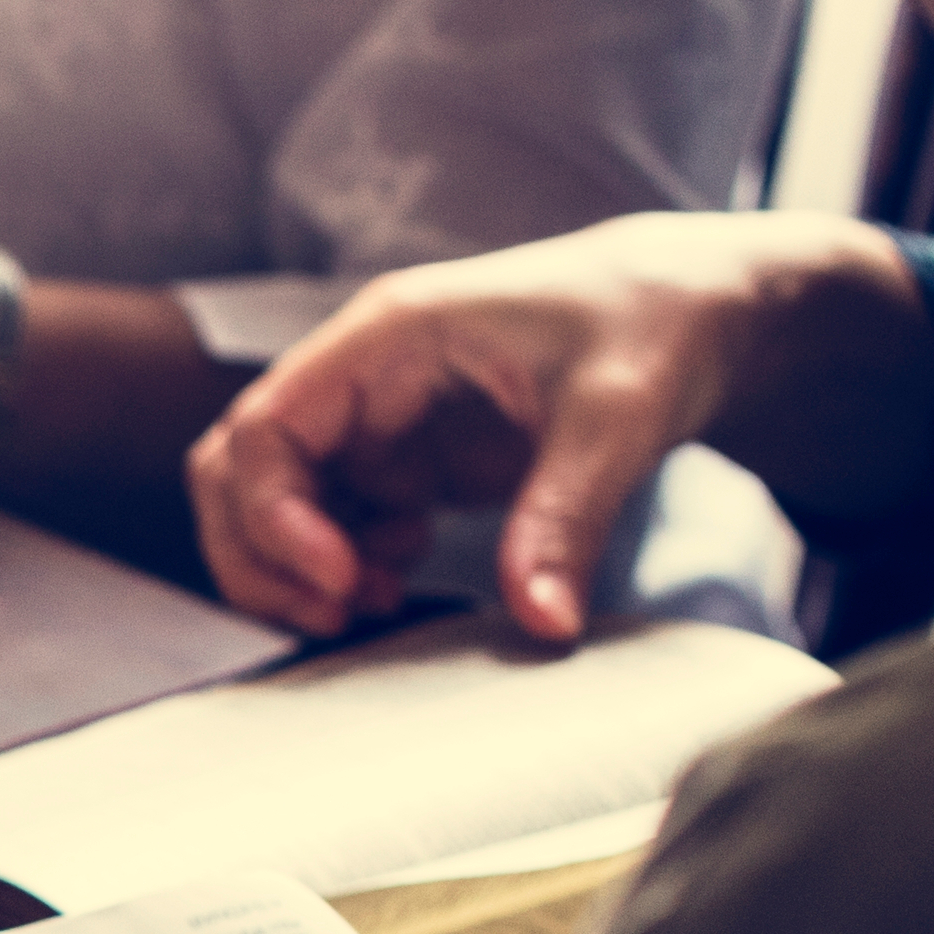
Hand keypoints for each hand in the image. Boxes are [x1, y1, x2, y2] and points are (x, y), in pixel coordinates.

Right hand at [186, 214, 932, 642]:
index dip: (274, 516)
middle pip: (235, 473)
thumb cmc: (656, 326)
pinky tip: (401, 580)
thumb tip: (539, 622)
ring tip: (372, 604)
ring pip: (267, 507)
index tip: (341, 580)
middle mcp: (358, 378)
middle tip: (337, 614)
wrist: (699, 311)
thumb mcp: (620, 416)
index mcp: (387, 337)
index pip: (263, 429)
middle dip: (261, 556)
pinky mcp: (399, 461)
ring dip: (294, 571)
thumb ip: (568, 516)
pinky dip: (339, 570)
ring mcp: (372, 422)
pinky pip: (324, 526)